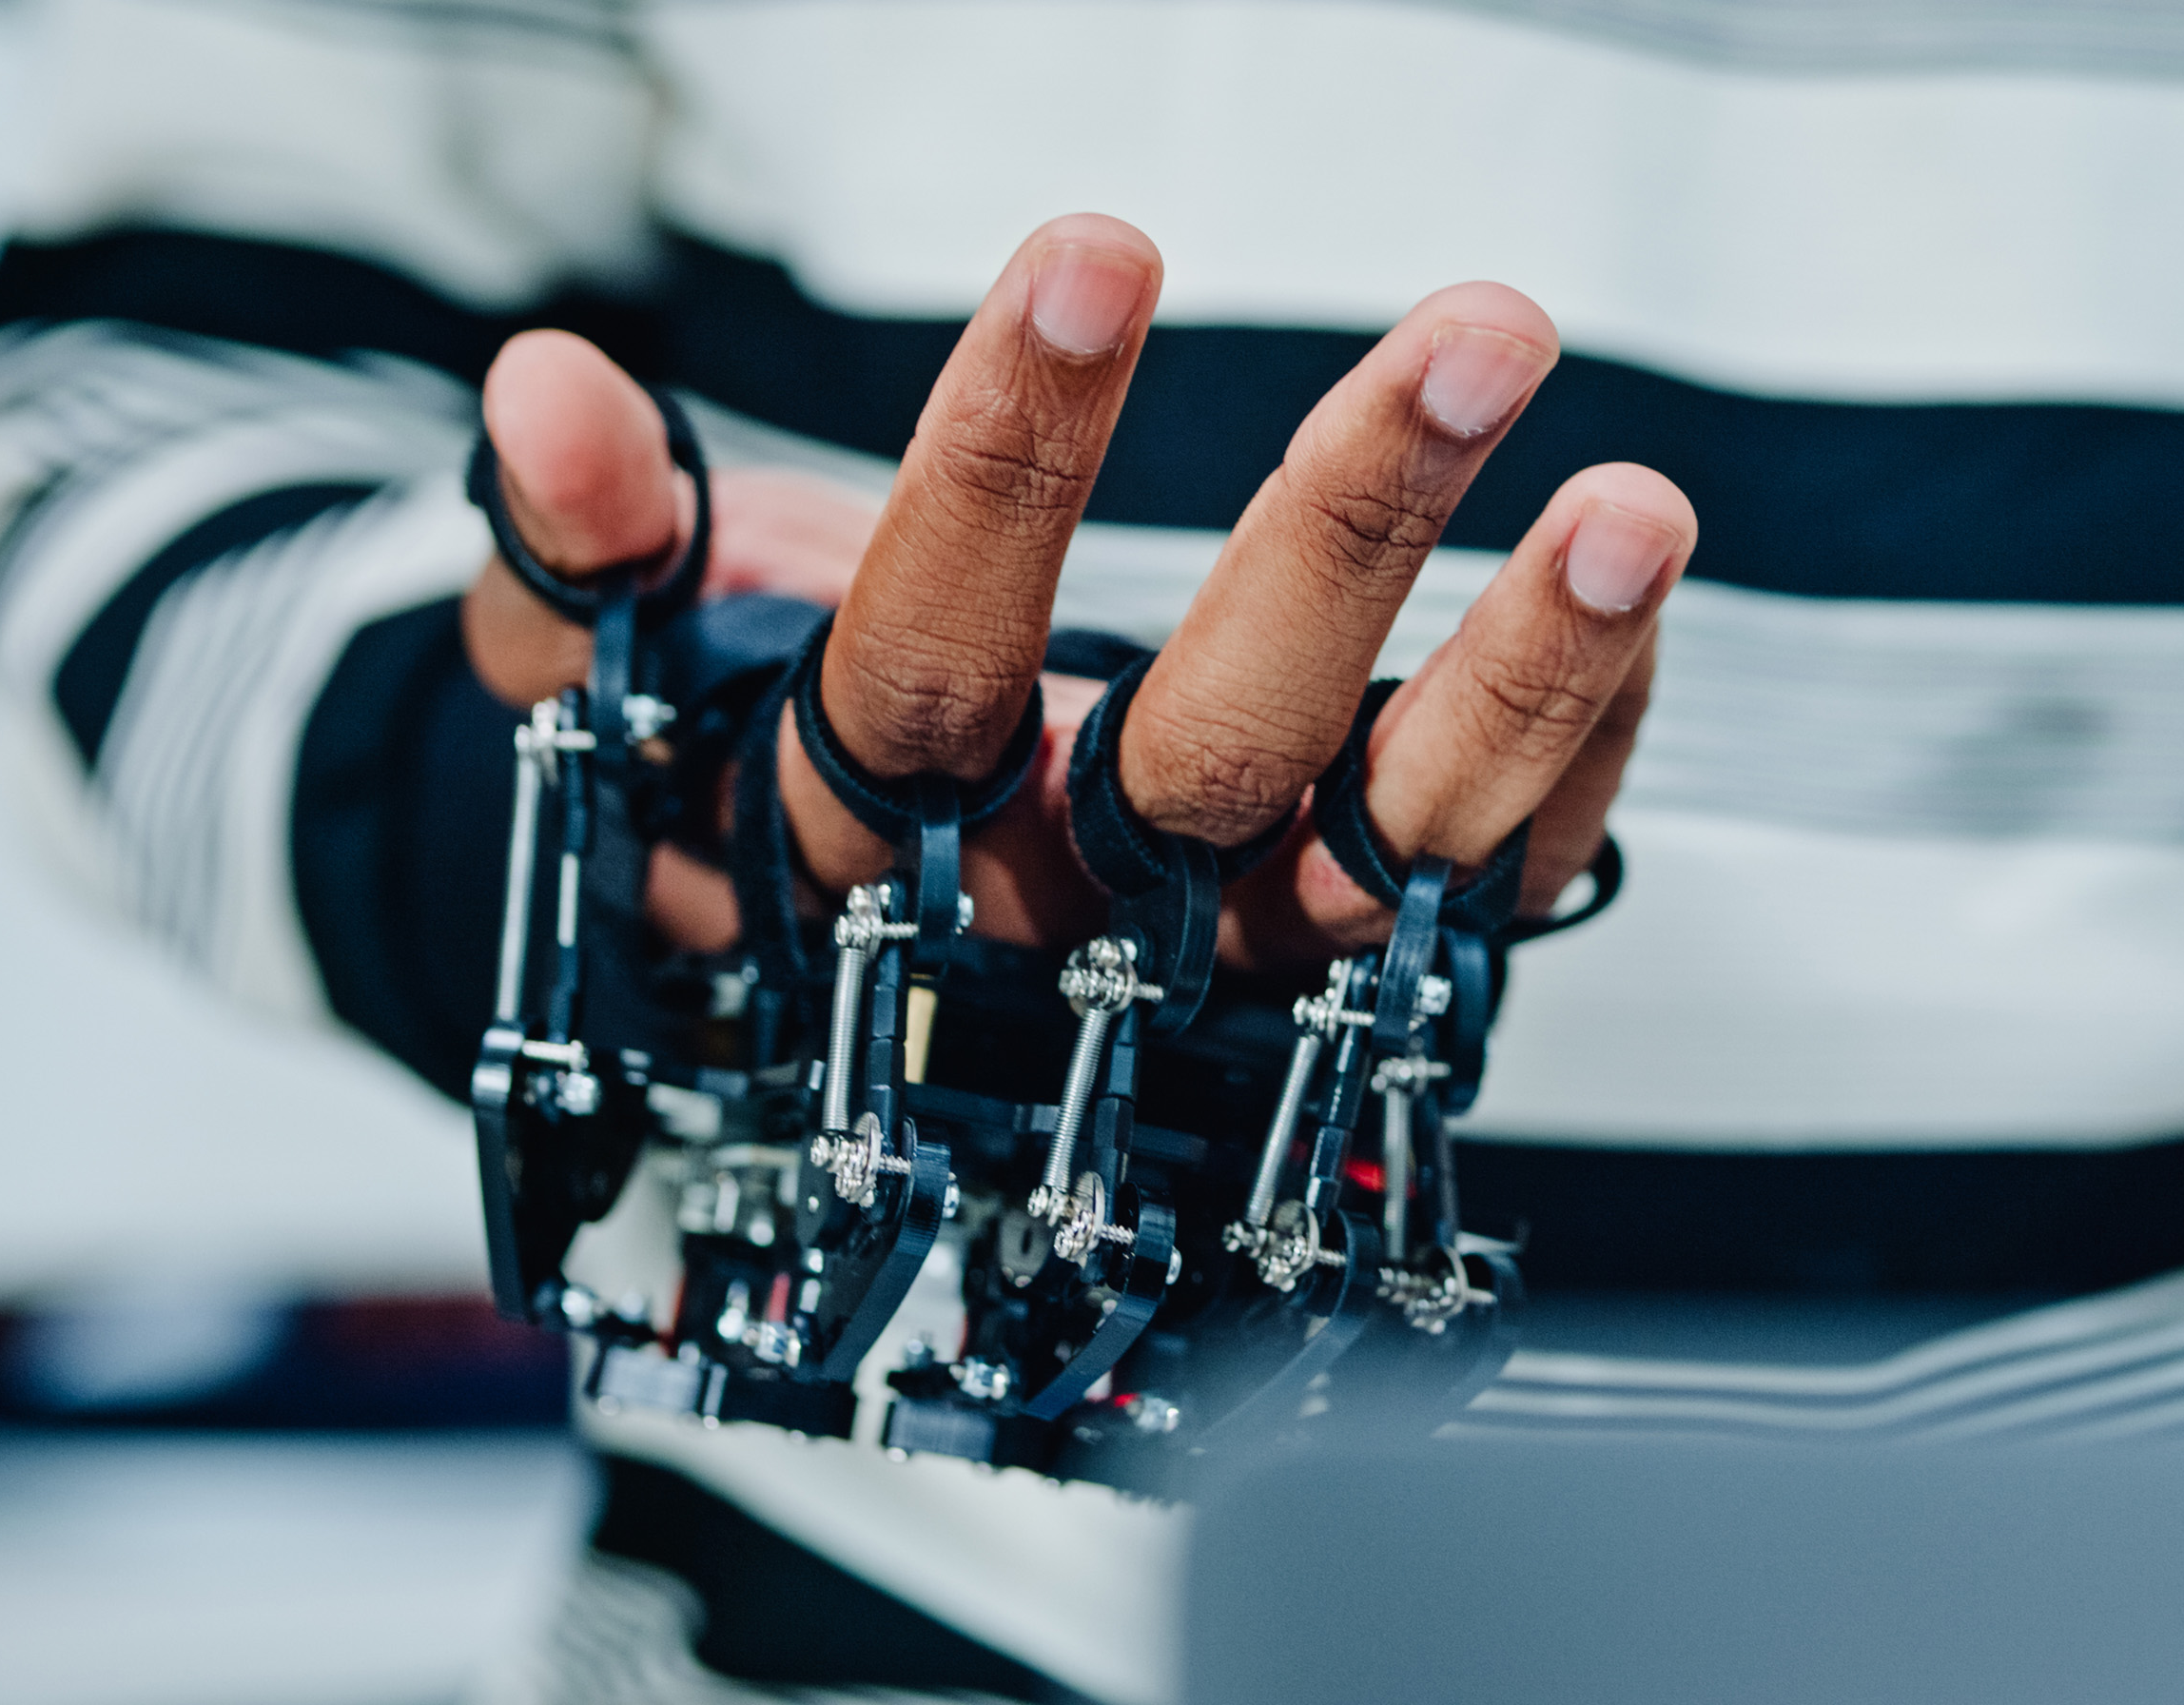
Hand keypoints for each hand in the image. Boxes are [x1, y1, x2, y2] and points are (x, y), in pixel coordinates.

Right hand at [461, 213, 1693, 967]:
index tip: (1093, 250)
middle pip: (1210, 760)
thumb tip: (545, 393)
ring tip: (1639, 504)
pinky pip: (1490, 892)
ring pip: (1386, 851)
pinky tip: (1634, 598)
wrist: (846, 952)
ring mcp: (1229, 958)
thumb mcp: (618, 671)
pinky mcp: (1361, 973)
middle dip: (1348, 539)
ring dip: (1523, 678)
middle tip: (1480, 329)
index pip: (931, 667)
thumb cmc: (739, 766)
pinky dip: (1578, 752)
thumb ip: (587, 551)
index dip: (1001, 467)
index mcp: (869, 851)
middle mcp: (1068, 921)